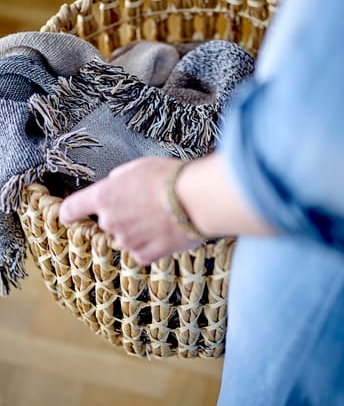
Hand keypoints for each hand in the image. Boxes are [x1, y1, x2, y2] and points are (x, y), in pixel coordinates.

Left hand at [59, 157, 197, 264]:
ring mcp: (127, 240)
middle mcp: (110, 221)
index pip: (72, 208)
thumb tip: (116, 185)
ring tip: (163, 215)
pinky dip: (152, 244)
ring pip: (127, 237)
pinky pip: (143, 251)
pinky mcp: (145, 254)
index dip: (70, 212)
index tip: (70, 215)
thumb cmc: (169, 178)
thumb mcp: (138, 167)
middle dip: (124, 216)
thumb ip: (119, 179)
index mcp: (104, 196)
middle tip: (147, 205)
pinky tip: (166, 230)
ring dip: (140, 230)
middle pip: (109, 222)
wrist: (195, 198)